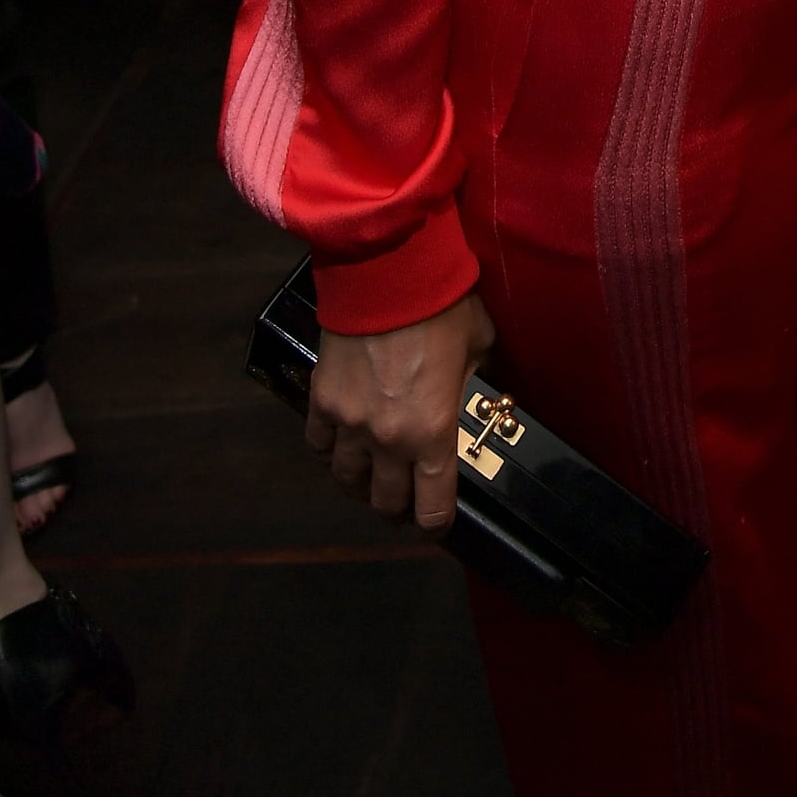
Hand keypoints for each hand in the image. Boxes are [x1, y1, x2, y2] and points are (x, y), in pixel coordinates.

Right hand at [308, 288, 495, 531]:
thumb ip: (473, 383)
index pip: (432, 508)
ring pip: (346, 480)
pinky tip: (340, 444)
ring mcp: (349, 423)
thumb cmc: (443, 306)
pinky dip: (329, 451)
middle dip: (397, 509)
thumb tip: (476, 393)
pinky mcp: (321, 400)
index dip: (435, 524)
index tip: (437, 522)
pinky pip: (318, 446)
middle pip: (384, 503)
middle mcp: (388, 440)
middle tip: (405, 500)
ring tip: (371, 475)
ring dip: (361, 484)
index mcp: (434, 433)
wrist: (389, 272)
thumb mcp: (478, 347)